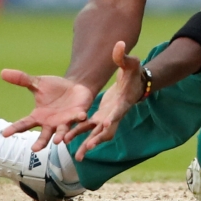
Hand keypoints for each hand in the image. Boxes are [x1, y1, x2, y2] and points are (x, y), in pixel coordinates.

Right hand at [0, 71, 95, 150]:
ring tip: (57, 141)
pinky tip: (82, 117)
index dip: (14, 129)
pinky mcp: (78, 116)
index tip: (4, 134)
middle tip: (35, 149)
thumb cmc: (55, 88)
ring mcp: (65, 122)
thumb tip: (2, 72)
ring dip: (60, 136)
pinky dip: (80, 118)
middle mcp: (51, 124)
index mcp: (38, 117)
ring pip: (62, 132)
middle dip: (40, 143)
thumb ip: (22, 80)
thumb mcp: (38, 83)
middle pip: (44, 136)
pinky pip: (79, 119)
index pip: (24, 124)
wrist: (76, 86)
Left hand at [67, 41, 144, 160]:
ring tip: (76, 155)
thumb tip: (120, 44)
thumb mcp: (131, 63)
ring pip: (95, 133)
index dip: (112, 119)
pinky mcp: (99, 117)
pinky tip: (67, 141)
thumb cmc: (134, 73)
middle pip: (106, 130)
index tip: (106, 125)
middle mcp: (114, 114)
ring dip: (87, 144)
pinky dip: (79, 134)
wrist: (134, 83)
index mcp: (122, 102)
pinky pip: (88, 128)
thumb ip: (123, 56)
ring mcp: (107, 117)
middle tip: (88, 149)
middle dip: (97, 140)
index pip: (117, 112)